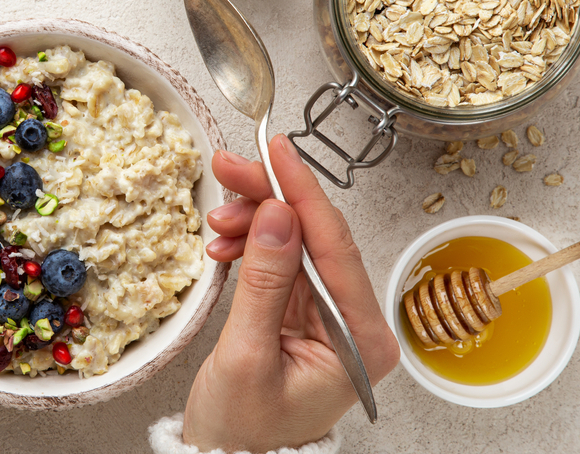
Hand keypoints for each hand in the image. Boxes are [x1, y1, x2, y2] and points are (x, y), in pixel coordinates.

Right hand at [182, 135, 398, 452]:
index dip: (303, 193)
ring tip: (217, 219)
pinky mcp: (303, 312)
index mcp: (362, 339)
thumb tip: (278, 215)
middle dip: (271, 198)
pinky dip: (251, 245)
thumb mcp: (248, 356)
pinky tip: (225, 241)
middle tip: (230, 167)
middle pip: (317, 236)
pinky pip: (280, 261)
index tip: (278, 152)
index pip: (336, 246)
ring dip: (254, 221)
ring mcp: (329, 315)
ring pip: (295, 242)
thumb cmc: (244, 431)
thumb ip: (265, 283)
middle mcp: (355, 321)